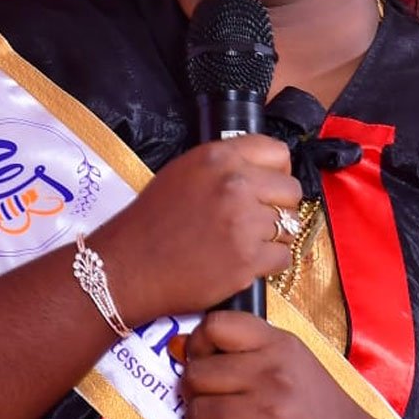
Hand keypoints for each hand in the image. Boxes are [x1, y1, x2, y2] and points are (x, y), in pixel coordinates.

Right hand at [93, 136, 301, 324]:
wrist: (127, 267)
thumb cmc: (152, 221)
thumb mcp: (183, 172)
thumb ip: (224, 166)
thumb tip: (264, 172)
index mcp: (218, 157)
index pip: (277, 152)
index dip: (276, 172)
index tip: (267, 187)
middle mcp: (235, 185)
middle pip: (291, 190)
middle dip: (279, 206)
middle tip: (258, 220)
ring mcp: (244, 223)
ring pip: (289, 226)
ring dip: (273, 237)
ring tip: (245, 243)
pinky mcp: (248, 260)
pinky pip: (282, 257)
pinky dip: (268, 263)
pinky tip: (244, 262)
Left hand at [180, 311, 384, 418]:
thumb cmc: (318, 404)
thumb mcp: (293, 360)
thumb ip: (245, 350)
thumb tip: (179, 346)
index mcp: (279, 345)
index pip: (216, 325)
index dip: (199, 342)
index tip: (204, 358)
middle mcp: (271, 375)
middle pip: (196, 374)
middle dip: (193, 389)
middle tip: (208, 396)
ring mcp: (264, 415)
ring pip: (196, 413)